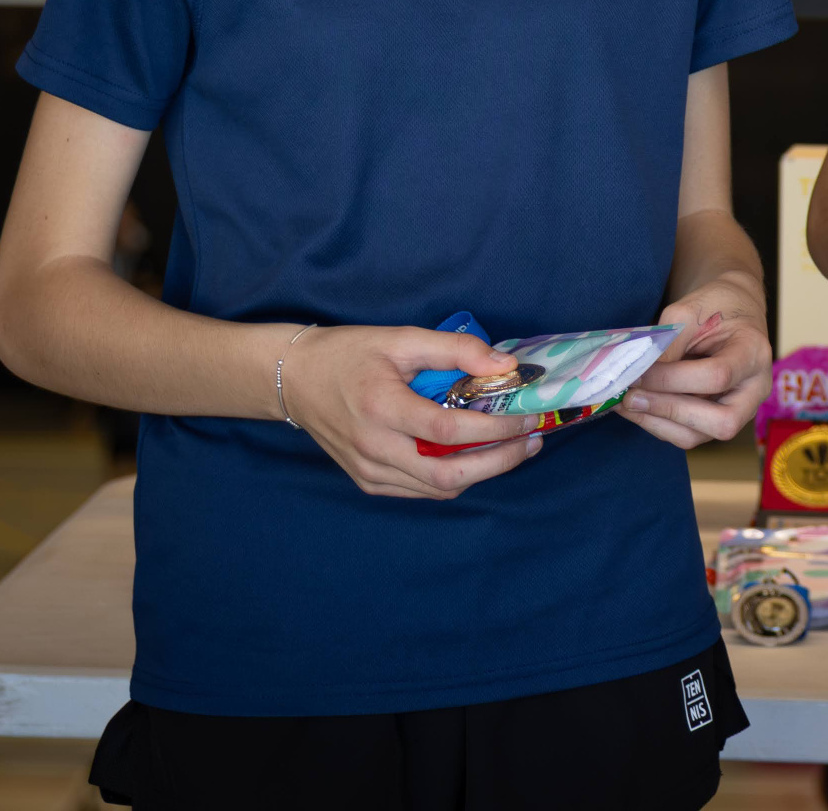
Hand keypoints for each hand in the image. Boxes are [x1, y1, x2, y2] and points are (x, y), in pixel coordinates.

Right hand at [276, 325, 542, 500]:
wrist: (295, 379)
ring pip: (437, 488)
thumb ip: (455, 349)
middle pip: (447, 475)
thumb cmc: (350, 352)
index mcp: (382, 408)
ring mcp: (369, 472)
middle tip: (533, 441)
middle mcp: (374, 448)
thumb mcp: (402, 338)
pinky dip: (454, 478)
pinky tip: (476, 456)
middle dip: (498, 462)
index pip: (449, 431)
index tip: (529, 418)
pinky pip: (420, 490)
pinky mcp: (367, 482)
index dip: (495, 428)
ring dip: (482, 473)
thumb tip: (506, 364)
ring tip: (515, 447)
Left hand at [622, 285, 771, 449]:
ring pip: (700, 436)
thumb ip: (667, 344)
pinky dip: (658, 424)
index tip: (637, 373)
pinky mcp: (720, 419)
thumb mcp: (689, 312)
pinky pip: (689, 434)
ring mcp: (741, 409)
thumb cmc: (713, 306)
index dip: (672, 379)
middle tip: (629, 397)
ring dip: (657, 422)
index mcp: (753, 352)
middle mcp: (756, 388)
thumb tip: (636, 377)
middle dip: (669, 410)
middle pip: (721, 421)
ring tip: (625, 404)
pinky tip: (636, 408)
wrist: (733, 312)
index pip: (717, 376)